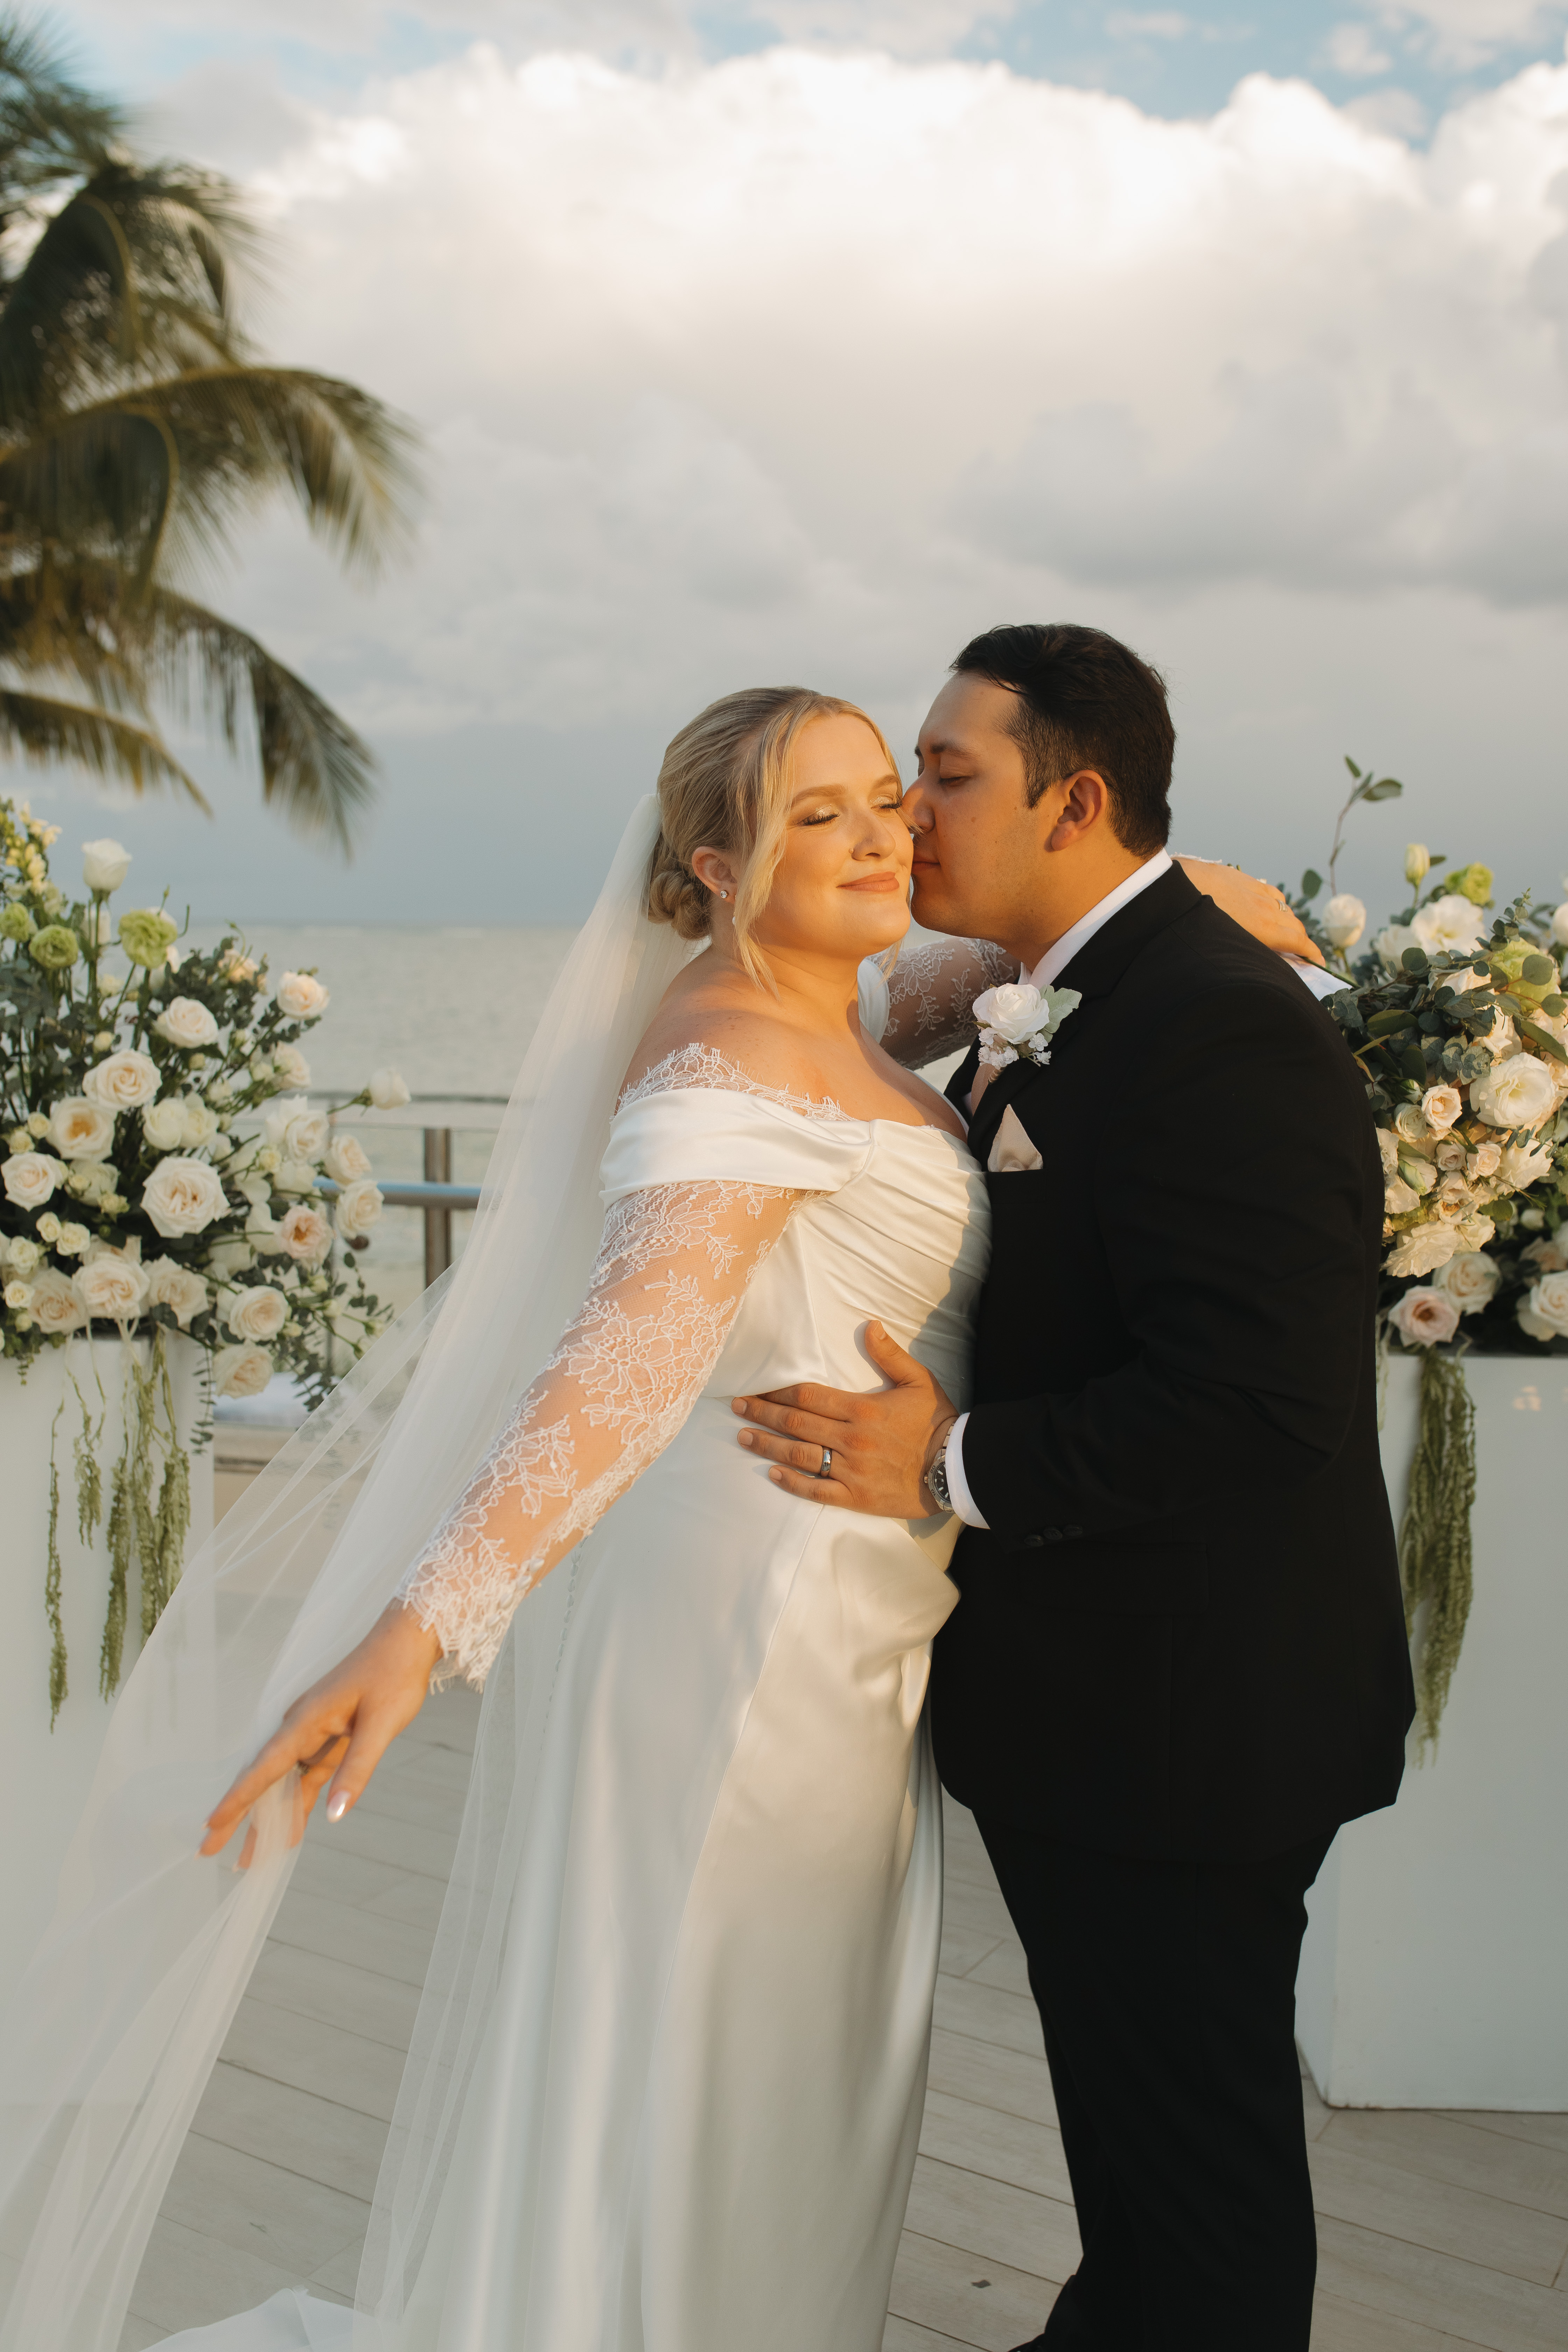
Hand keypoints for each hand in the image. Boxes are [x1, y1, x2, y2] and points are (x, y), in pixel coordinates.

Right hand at [199, 1600, 441, 1860]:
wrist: (406, 1642)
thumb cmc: (393, 1676)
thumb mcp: (381, 1725)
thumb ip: (356, 1770)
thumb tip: (335, 1816)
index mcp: (304, 1721)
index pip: (262, 1768)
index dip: (237, 1799)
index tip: (209, 1826)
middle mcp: (300, 1728)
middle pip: (262, 1779)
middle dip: (237, 1816)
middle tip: (208, 1852)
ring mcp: (313, 1733)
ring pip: (283, 1783)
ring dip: (267, 1817)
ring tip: (247, 1857)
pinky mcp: (330, 1737)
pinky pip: (306, 1777)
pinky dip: (296, 1803)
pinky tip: (289, 1831)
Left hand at [732, 1321, 957, 1517]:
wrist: (955, 1468)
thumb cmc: (936, 1422)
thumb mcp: (919, 1380)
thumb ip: (890, 1354)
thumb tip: (869, 1325)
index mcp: (862, 1409)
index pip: (808, 1397)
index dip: (777, 1392)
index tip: (756, 1387)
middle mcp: (851, 1439)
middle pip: (795, 1424)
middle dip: (762, 1414)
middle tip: (736, 1407)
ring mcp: (851, 1470)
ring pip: (799, 1455)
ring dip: (768, 1445)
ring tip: (743, 1436)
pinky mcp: (855, 1496)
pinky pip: (816, 1490)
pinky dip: (792, 1483)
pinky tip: (772, 1473)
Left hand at [1177, 857, 1323, 964]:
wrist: (1172, 885)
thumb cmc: (1190, 922)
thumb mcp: (1222, 945)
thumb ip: (1247, 951)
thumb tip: (1258, 960)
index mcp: (1262, 928)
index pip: (1298, 941)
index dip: (1311, 953)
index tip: (1318, 962)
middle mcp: (1265, 908)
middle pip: (1294, 925)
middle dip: (1301, 941)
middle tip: (1302, 955)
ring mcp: (1255, 891)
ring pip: (1284, 908)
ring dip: (1289, 923)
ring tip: (1285, 935)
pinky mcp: (1243, 879)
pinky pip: (1271, 893)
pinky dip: (1277, 905)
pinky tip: (1270, 909)